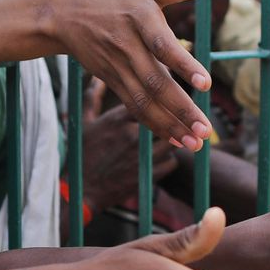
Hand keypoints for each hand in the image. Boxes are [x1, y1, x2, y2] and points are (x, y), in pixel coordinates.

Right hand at [39, 0, 215, 148]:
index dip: (184, 65)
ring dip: (170, 125)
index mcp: (140, 20)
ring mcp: (118, 69)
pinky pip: (135, 107)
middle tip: (206, 130)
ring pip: (145, 102)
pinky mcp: (112, 82)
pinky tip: (176, 139)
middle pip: (156, 83)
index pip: (163, 46)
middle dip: (182, 109)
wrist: (65, 15)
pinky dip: (155, 125)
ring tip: (195, 143)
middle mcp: (128, 48)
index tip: (207, 84)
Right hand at [78, 78, 179, 218]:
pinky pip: (171, 162)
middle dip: (177, 119)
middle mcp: (130, 134)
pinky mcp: (147, 174)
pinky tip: (162, 160)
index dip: (162, 99)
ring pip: (173, 140)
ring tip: (174, 141)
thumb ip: (92, 98)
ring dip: (176, 141)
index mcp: (117, 118)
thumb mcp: (84, 123)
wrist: (83, 191)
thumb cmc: (84, 155)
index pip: (151, 99)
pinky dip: (170, 161)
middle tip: (187, 119)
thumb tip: (97, 78)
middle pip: (167, 119)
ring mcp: (140, 155)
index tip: (167, 98)